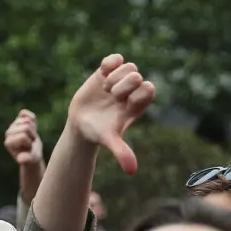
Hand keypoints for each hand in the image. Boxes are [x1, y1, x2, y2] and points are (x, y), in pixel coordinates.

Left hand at [4, 109, 43, 166]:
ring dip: (33, 129)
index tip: (29, 148)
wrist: (32, 153)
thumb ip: (26, 159)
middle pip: (26, 127)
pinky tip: (32, 127)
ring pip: (27, 120)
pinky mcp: (18, 119)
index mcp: (9, 142)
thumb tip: (20, 159)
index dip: (30, 142)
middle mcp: (8, 133)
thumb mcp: (31, 159)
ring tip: (31, 137)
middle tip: (31, 143)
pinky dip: (32, 118)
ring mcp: (13, 125)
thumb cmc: (32, 157)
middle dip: (32, 135)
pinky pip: (25, 113)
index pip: (23, 136)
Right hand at [66, 54, 154, 175]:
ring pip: (129, 66)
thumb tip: (132, 171)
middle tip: (111, 97)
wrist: (82, 123)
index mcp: (137, 104)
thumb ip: (122, 152)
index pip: (149, 89)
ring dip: (114, 76)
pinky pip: (116, 59)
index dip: (134, 94)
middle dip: (122, 85)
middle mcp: (132, 91)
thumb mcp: (109, 141)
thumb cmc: (98, 133)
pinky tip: (102, 73)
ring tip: (105, 89)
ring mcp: (120, 81)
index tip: (121, 104)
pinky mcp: (107, 72)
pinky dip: (110, 63)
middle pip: (137, 76)